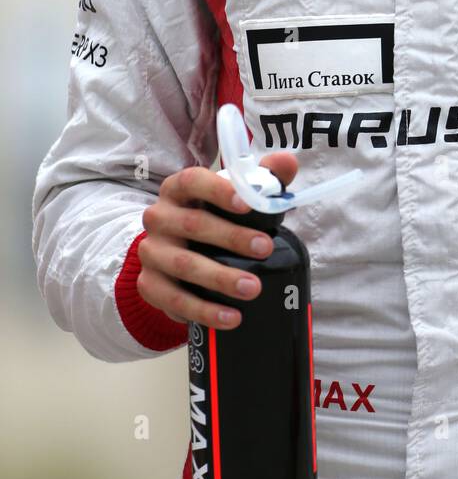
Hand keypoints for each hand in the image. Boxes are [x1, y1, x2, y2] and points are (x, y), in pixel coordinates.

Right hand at [138, 152, 298, 328]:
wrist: (173, 257)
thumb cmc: (212, 218)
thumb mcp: (234, 198)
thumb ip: (262, 177)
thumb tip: (287, 161)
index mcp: (178, 189)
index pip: (192, 181)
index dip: (218, 191)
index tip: (248, 204)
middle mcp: (159, 217)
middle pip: (193, 224)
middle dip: (232, 237)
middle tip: (265, 248)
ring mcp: (151, 252)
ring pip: (184, 265)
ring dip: (220, 278)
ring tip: (253, 288)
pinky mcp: (150, 285)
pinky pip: (175, 300)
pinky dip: (205, 311)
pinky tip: (232, 317)